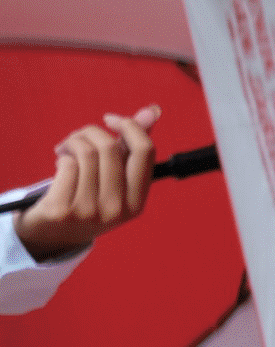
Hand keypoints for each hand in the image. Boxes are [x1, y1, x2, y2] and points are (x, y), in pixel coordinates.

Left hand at [16, 107, 159, 260]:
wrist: (50, 237)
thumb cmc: (87, 200)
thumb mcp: (116, 180)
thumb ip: (134, 146)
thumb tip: (152, 110)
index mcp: (136, 203)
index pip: (144, 151)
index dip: (130, 126)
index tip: (112, 119)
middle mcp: (115, 210)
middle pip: (109, 148)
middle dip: (91, 132)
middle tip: (79, 136)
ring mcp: (88, 213)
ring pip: (86, 154)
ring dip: (74, 141)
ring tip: (67, 147)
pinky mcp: (60, 211)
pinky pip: (67, 165)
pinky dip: (63, 156)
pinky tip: (60, 164)